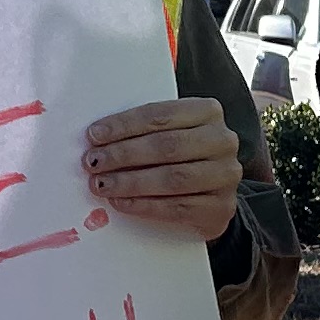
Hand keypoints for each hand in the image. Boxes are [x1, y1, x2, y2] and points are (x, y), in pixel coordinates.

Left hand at [84, 95, 239, 243]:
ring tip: (102, 185)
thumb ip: (143, 131)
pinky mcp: (221, 208)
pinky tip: (121, 202)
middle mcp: (223, 141)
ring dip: (131, 182)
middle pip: (167, 146)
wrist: (212, 193)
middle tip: (93, 162)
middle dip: (124, 154)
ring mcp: (226, 175)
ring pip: (173, 178)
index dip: (124, 125)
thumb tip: (98, 137)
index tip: (94, 135)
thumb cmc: (182, 156)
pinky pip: (178, 207)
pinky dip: (145, 206)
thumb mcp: (169, 132)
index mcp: (208, 112)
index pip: (160, 115)